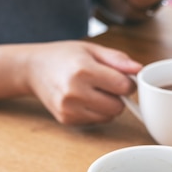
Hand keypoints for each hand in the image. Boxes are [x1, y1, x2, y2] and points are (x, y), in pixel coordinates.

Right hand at [21, 40, 141, 124]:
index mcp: (83, 70)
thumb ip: (118, 59)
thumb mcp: (92, 49)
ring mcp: (69, 108)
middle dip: (119, 96)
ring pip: (108, 117)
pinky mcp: (66, 119)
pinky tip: (85, 99)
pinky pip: (96, 121)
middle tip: (107, 85)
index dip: (128, 83)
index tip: (122, 77)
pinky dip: (96, 112)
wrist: (33, 69)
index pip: (123, 87)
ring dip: (109, 106)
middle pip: (118, 106)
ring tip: (95, 91)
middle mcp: (74, 92)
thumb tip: (139, 69)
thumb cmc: (64, 56)